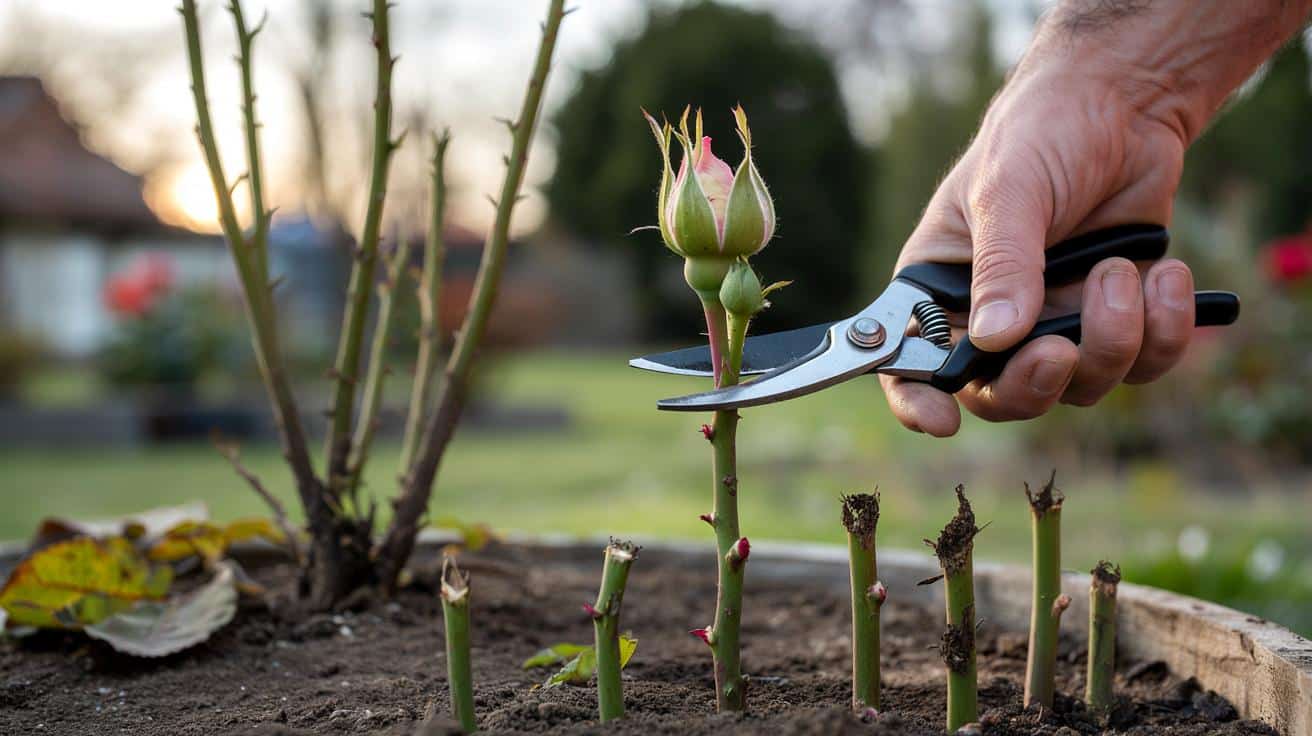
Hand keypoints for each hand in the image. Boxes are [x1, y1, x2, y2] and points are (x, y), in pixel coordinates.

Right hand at [880, 62, 1197, 436]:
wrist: (1125, 103)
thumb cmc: (1042, 131)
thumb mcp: (1008, 187)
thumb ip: (1003, 263)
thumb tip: (995, 339)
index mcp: (940, 289)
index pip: (910, 364)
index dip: (918, 402)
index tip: (943, 421)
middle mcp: (992, 318)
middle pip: (1001, 396)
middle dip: (1034, 382)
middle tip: (1059, 348)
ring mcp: (1056, 323)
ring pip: (1079, 386)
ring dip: (1110, 339)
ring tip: (1118, 270)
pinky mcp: (1116, 319)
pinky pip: (1142, 365)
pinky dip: (1162, 331)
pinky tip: (1167, 277)